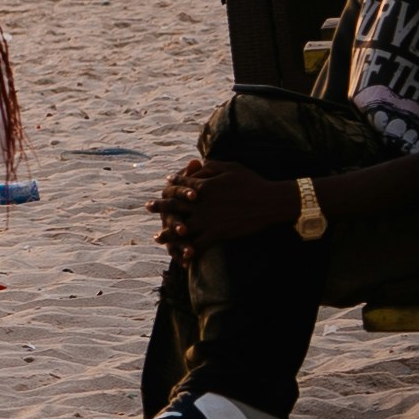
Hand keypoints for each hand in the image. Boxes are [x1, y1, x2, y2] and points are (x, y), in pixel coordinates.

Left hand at [158, 159, 286, 244]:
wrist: (270, 202)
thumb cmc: (253, 182)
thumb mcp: (231, 167)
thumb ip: (211, 165)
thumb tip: (199, 162)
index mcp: (202, 186)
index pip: (181, 184)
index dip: (172, 183)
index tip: (165, 183)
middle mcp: (200, 203)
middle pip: (174, 205)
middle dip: (160, 206)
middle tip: (147, 207)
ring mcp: (208, 219)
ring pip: (181, 228)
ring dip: (168, 234)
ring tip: (157, 238)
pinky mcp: (218, 233)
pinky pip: (200, 244)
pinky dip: (191, 251)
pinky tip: (183, 256)